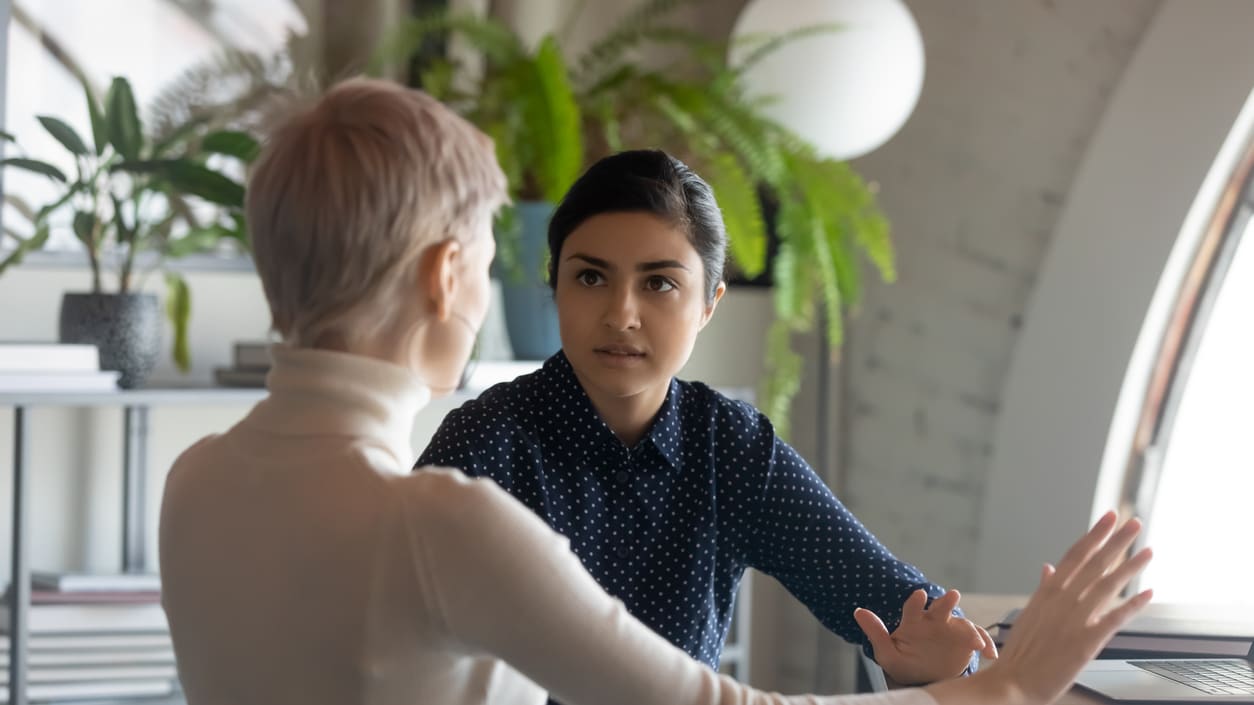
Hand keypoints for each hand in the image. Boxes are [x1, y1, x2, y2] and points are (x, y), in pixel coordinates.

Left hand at [854, 588, 997, 684]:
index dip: (916, 601)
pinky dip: (986, 645)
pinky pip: (979, 640)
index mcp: (914, 621)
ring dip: (970, 630)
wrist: (924, 676)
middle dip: (947, 601)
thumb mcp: (888, 653)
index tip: (919, 595)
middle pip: (942, 608)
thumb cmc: (904, 661)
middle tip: (953, 595)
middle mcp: (935, 621)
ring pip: (963, 624)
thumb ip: (876, 633)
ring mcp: (952, 630)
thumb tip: (858, 611)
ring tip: (975, 642)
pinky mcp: (967, 642)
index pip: (914, 608)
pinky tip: (989, 654)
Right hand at [974, 511, 1153, 704]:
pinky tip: (1148, 594)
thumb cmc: (1020, 653)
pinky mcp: (1086, 642)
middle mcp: (1062, 600)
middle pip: (1094, 563)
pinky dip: (1132, 605)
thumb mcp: (1029, 613)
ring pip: (1107, 585)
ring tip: (1147, 550)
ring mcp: (1074, 620)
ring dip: (1130, 567)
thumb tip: (1048, 567)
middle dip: (1116, 541)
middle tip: (1134, 523)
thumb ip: (1043, 589)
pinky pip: (1114, 619)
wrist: (1012, 682)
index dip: (1094, 535)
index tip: (1108, 518)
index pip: (1075, 555)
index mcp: (1048, 592)